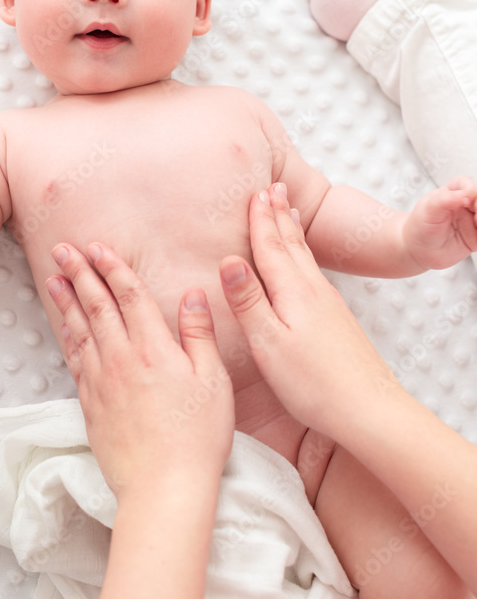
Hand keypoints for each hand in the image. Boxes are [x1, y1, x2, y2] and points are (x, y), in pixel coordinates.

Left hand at [45, 241, 234, 500]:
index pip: (128, 296)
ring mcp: (101, 382)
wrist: (163, 487)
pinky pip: (75, 362)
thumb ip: (199, 334)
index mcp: (154, 348)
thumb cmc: (197, 435)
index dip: (112, 267)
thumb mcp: (213, 380)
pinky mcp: (91, 406)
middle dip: (79, 273)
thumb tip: (192, 295)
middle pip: (96, 305)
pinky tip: (64, 328)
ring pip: (79, 330)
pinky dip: (67, 338)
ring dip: (66, 300)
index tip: (97, 247)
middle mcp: (121, 359)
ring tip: (53, 277)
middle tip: (63, 249)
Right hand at [218, 185, 397, 440]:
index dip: (260, 220)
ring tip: (291, 211)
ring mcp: (330, 306)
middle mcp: (315, 292)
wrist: (370, 411)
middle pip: (293, 244)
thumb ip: (249, 302)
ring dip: (295, 231)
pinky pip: (316, 274)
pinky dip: (306, 256)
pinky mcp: (339, 323)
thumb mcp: (269, 344)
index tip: (253, 193)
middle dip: (279, 215)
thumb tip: (229, 260)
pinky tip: (308, 265)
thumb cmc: (314, 384)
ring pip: (307, 257)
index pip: (271, 247)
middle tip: (273, 187)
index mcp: (294, 293)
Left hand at [402, 176, 476, 269]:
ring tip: (476, 225)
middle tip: (475, 218)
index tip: (467, 200)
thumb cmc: (420, 226)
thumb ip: (445, 200)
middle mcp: (464, 205)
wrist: (418, 251)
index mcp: (452, 193)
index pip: (467, 184)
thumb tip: (464, 195)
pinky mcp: (476, 236)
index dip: (471, 190)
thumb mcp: (428, 210)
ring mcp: (472, 220)